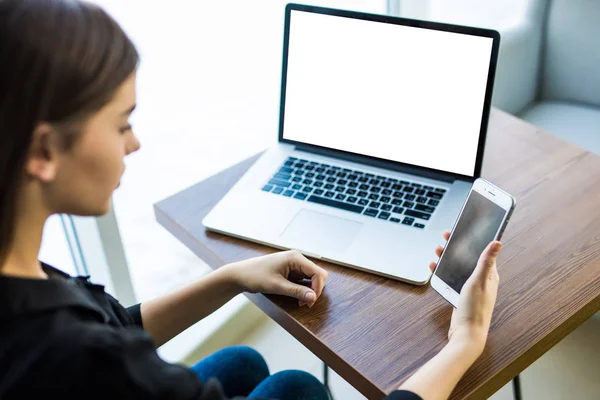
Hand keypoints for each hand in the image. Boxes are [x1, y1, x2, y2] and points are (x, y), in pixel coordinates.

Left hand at [224, 250, 327, 307]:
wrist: (240, 275)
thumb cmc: (255, 276)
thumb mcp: (276, 286)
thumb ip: (296, 291)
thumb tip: (313, 297)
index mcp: (295, 258)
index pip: (318, 273)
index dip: (317, 288)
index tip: (309, 302)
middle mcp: (297, 259)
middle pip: (318, 274)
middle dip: (315, 290)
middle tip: (305, 303)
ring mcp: (294, 265)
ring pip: (312, 278)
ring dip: (309, 291)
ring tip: (300, 301)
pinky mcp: (290, 271)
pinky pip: (303, 280)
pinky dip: (303, 289)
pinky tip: (296, 297)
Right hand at [430, 231, 501, 354]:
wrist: (466, 334)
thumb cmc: (475, 309)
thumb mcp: (479, 281)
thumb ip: (486, 261)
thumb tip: (498, 241)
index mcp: (490, 275)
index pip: (483, 252)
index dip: (474, 239)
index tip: (464, 228)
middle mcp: (482, 280)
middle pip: (468, 257)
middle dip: (457, 246)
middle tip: (446, 235)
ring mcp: (470, 288)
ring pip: (458, 267)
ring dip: (448, 257)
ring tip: (438, 250)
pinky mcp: (460, 295)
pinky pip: (451, 278)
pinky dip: (442, 271)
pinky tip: (434, 267)